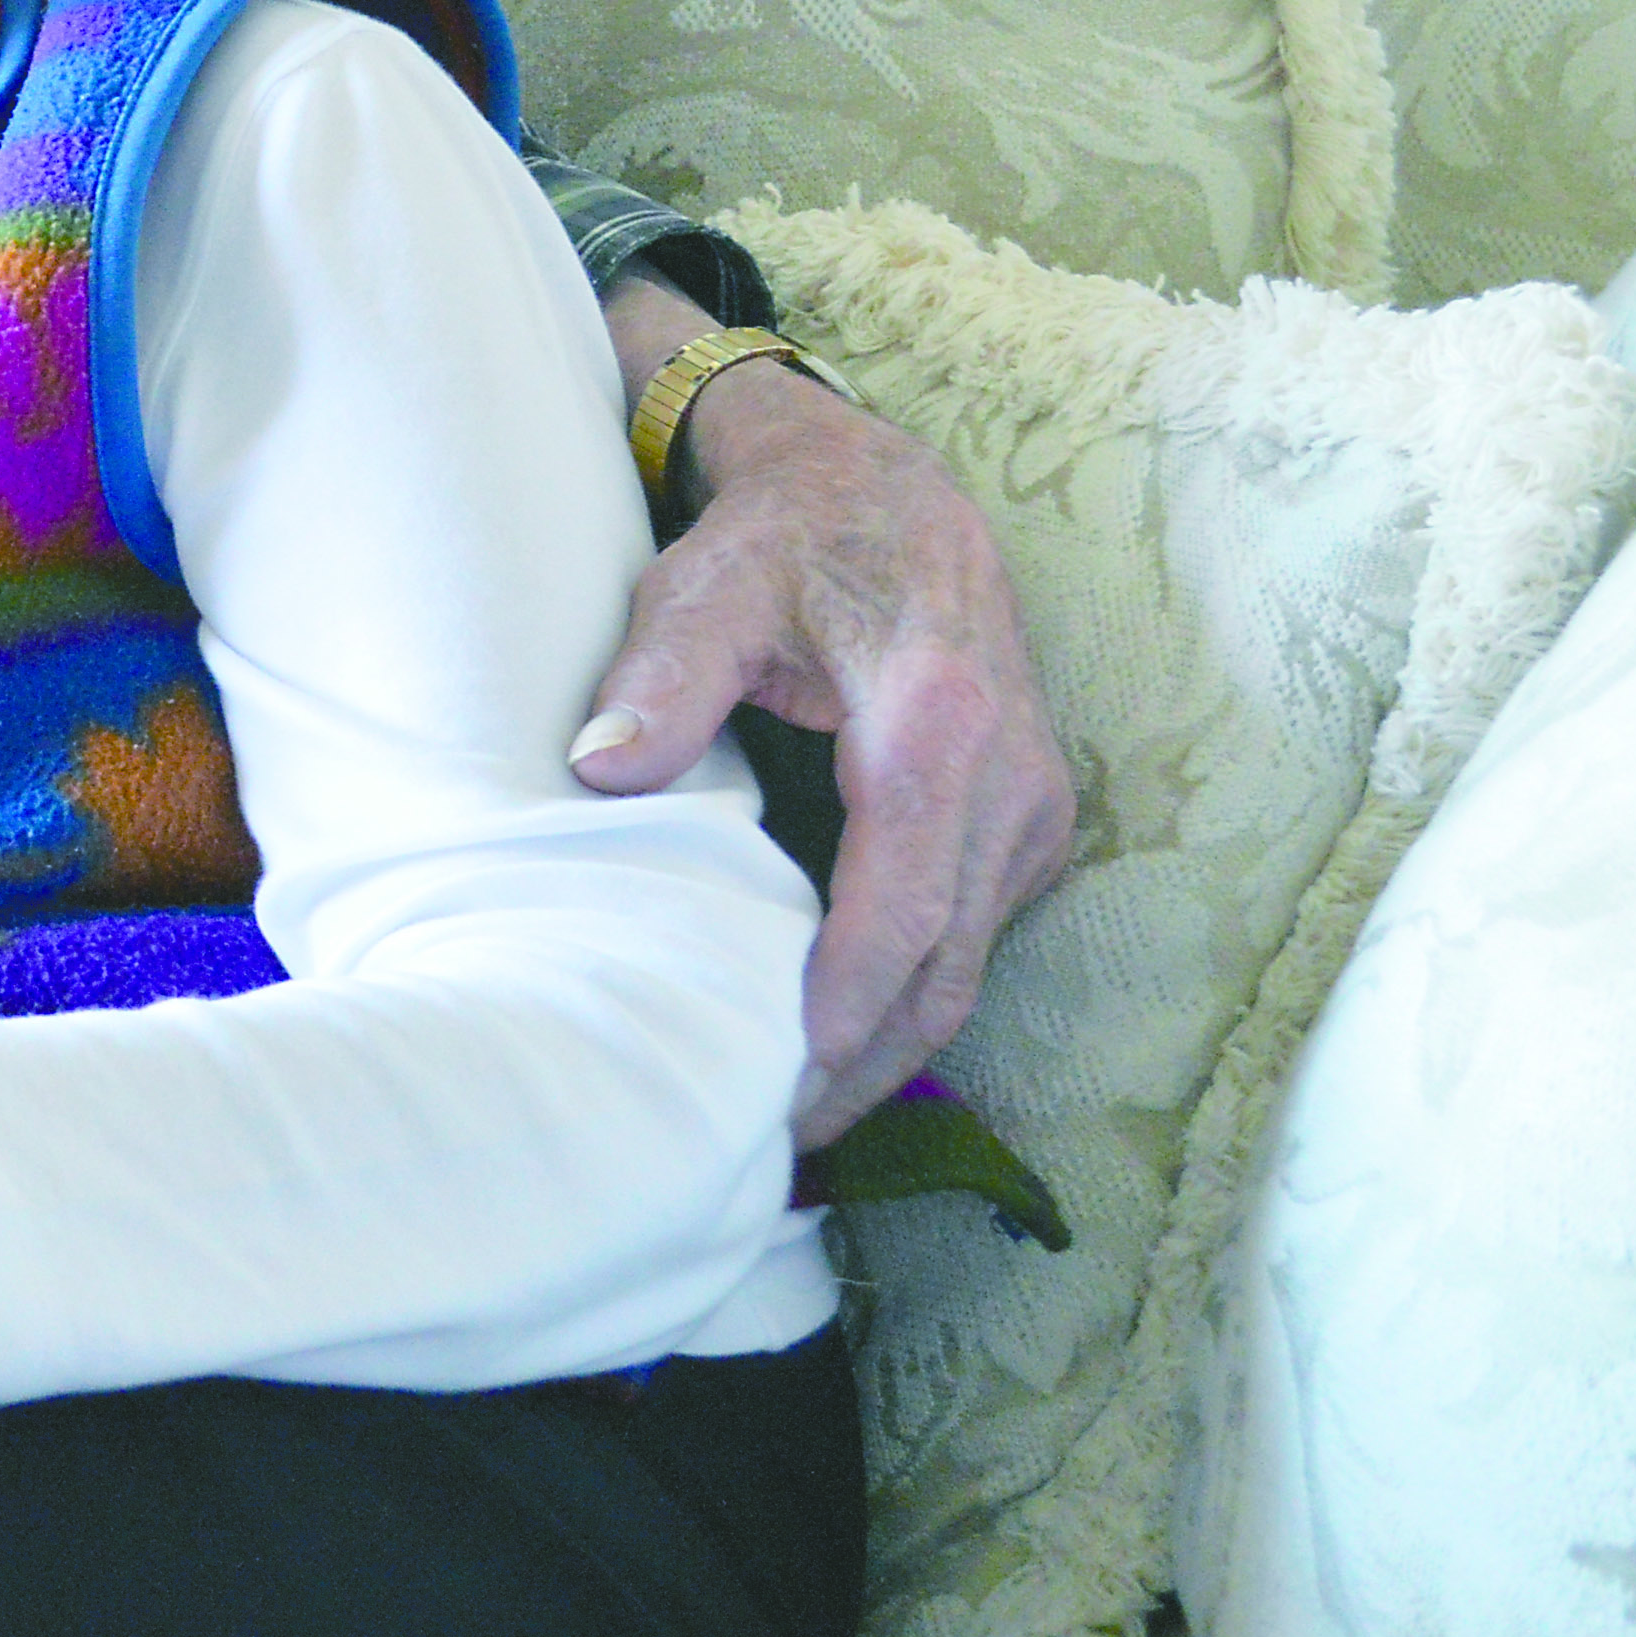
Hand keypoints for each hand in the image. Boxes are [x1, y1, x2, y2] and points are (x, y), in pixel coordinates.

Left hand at [575, 280, 1077, 1146]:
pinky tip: (844, 1046)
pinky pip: (977, 935)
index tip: (782, 1076)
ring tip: (797, 1118)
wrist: (885, 494)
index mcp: (938, 723)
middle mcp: (1012, 777)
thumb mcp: (707, 587)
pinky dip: (916, 997)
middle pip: (945, 965)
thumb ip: (660, 679)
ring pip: (969, 965)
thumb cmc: (783, 542)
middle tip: (772, 1142)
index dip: (843, 1004)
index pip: (901, 906)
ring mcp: (1033, 804)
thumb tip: (601, 770)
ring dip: (893, 1049)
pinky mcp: (1029, 821)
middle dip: (865, 1066)